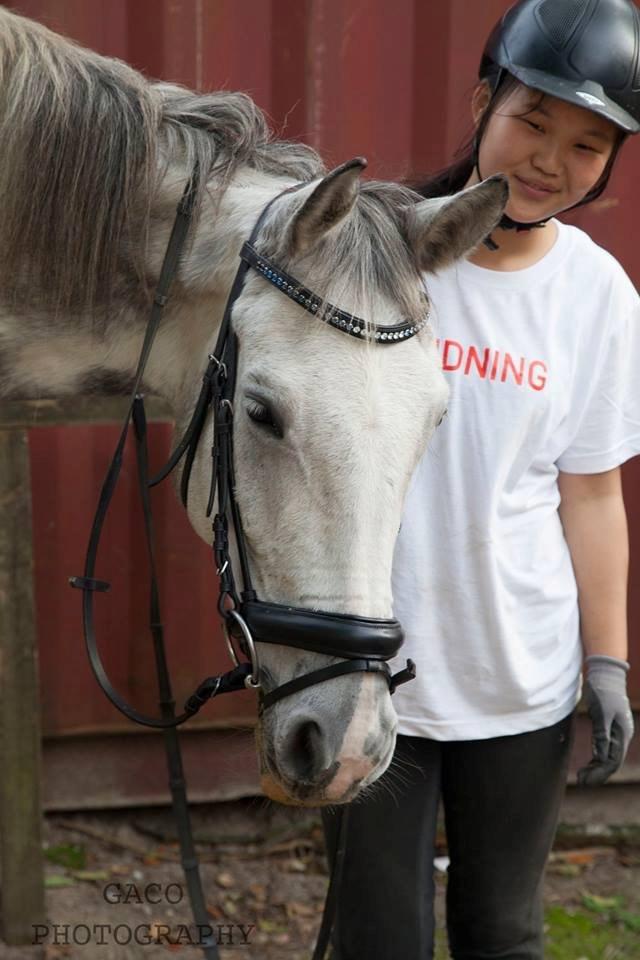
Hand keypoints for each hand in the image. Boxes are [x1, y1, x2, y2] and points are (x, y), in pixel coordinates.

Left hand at [577, 655, 633, 786]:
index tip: (586, 780)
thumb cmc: (604, 691)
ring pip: (608, 757)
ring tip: (582, 776)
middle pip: (611, 762)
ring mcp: (616, 733)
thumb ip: (602, 733)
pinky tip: (588, 764)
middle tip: (581, 781)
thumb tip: (601, 755)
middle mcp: (621, 736)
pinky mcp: (608, 728)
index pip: (613, 761)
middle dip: (597, 774)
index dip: (600, 773)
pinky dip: (596, 758)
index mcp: (622, 734)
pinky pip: (604, 748)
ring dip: (596, 768)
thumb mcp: (602, 712)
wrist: (605, 674)